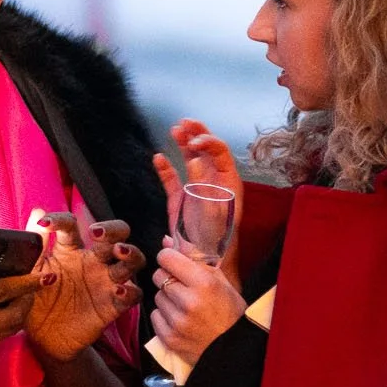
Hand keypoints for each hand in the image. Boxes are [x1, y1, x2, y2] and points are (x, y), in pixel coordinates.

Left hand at [24, 214, 145, 362]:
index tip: (45, 224)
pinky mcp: (113, 305)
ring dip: (131, 253)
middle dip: (114, 229)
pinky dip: (130, 291)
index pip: (71, 226)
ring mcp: (106, 282)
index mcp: (70, 250)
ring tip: (119, 253)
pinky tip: (117, 290)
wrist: (43, 339)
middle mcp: (93, 261)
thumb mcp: (31, 272)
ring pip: (132, 261)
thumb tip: (37, 212)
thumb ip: (35, 245)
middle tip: (99, 233)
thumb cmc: (36, 301)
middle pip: (116, 235)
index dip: (60, 220)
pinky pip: (133, 294)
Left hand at [150, 241, 247, 369]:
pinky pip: (155, 316)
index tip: (175, 263)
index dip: (169, 258)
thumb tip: (166, 240)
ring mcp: (177, 322)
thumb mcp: (221, 281)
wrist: (234, 350)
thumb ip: (194, 258)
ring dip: (167, 298)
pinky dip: (164, 316)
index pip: (167, 258)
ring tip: (185, 306)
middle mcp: (188, 302)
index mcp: (204, 283)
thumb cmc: (231, 312)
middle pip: (158, 276)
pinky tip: (180, 320)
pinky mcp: (169, 338)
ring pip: (156, 296)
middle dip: (168, 278)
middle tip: (183, 287)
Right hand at [153, 118, 242, 283]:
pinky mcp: (179, 200)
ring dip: (182, 144)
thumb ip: (203, 185)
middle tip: (185, 124)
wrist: (201, 263)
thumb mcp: (210, 211)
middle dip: (196, 134)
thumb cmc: (213, 241)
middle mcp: (213, 182)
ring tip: (175, 130)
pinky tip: (158, 157)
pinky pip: (171, 179)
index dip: (208, 142)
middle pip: (206, 150)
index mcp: (228, 183)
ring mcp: (195, 189)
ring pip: (189, 159)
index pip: (220, 153)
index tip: (194, 142)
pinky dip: (165, 168)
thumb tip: (194, 160)